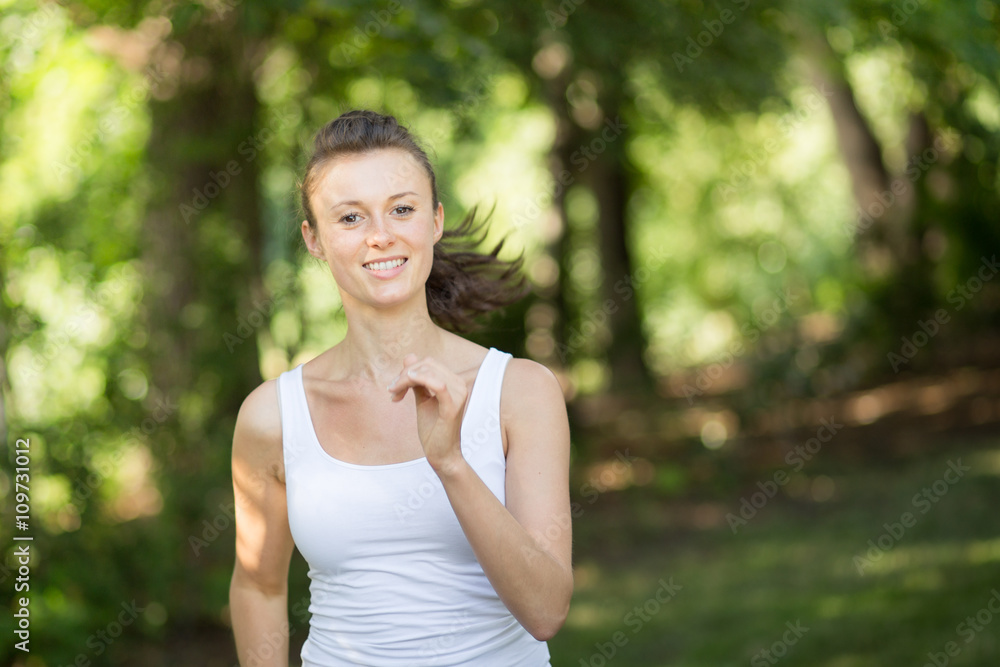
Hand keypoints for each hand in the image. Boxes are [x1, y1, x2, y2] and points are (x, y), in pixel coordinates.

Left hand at [387, 354, 468, 473]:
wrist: (441, 454)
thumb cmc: (433, 429)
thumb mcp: (422, 400)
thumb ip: (417, 381)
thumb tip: (410, 357)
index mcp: (454, 382)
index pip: (428, 363)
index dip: (408, 370)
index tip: (393, 388)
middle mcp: (459, 385)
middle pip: (427, 364)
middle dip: (405, 374)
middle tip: (392, 390)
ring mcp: (459, 395)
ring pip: (429, 371)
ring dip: (406, 379)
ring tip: (394, 393)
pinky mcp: (453, 406)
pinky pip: (437, 385)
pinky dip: (419, 380)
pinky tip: (404, 387)